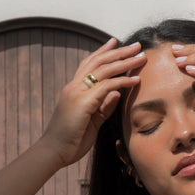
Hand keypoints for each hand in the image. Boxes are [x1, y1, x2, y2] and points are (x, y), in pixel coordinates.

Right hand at [42, 38, 144, 165]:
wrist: (53, 152)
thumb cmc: (70, 141)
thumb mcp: (91, 122)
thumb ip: (104, 108)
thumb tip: (117, 93)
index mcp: (73, 90)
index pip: (88, 64)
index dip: (102, 52)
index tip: (114, 42)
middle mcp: (74, 87)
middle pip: (98, 62)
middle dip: (119, 52)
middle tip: (136, 45)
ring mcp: (77, 93)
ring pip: (104, 70)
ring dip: (125, 61)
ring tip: (141, 56)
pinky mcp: (83, 103)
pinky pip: (107, 87)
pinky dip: (123, 82)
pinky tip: (135, 80)